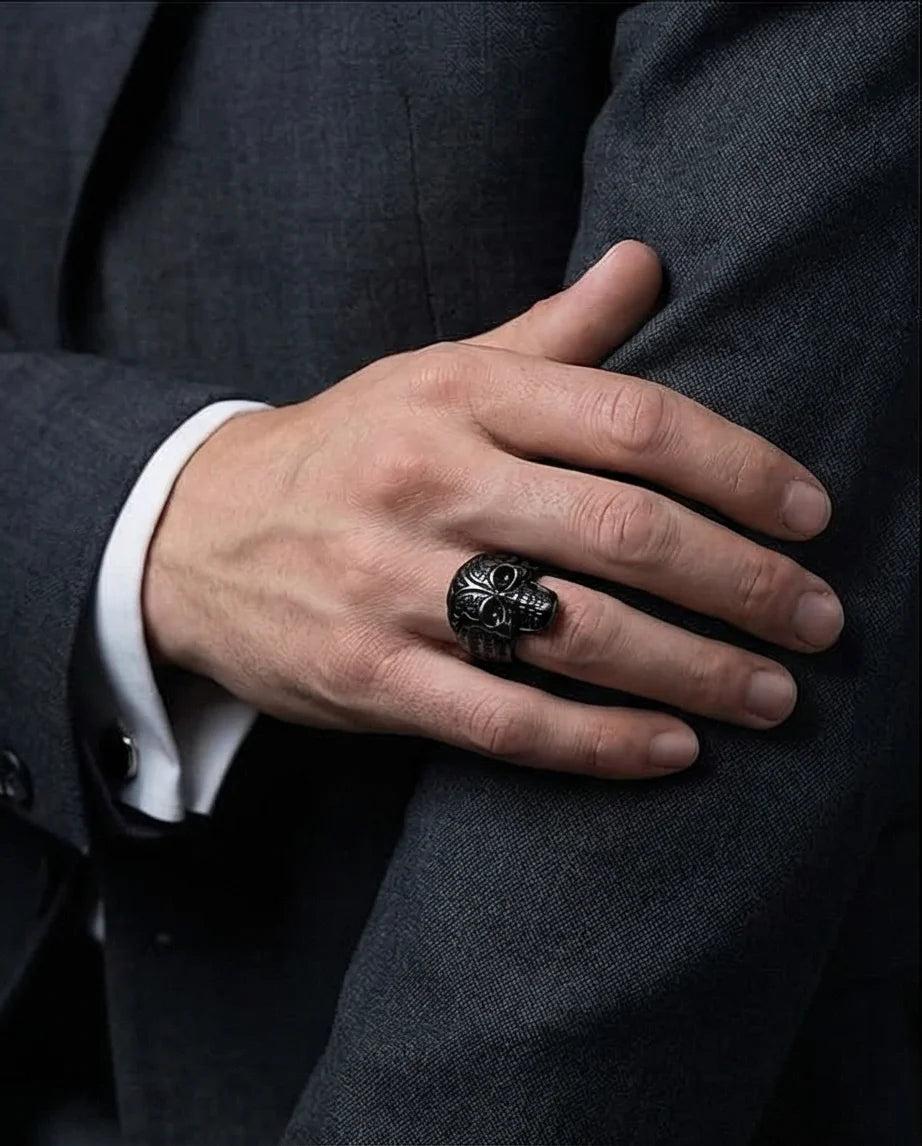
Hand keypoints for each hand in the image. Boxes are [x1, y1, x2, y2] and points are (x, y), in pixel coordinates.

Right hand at [142, 241, 842, 777]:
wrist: (194, 532)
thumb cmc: (345, 450)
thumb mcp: (432, 372)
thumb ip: (547, 332)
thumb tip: (644, 261)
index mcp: (458, 394)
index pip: (633, 421)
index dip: (741, 469)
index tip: (811, 515)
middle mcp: (431, 480)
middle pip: (624, 533)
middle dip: (744, 583)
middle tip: (819, 621)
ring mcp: (394, 584)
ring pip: (575, 634)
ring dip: (694, 672)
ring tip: (772, 697)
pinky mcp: (369, 675)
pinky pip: (505, 719)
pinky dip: (599, 742)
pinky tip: (672, 750)